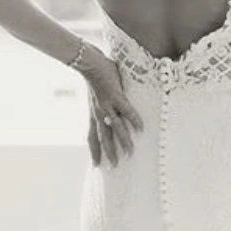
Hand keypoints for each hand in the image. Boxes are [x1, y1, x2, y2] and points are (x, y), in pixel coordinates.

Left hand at [79, 45, 143, 166]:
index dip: (94, 151)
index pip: (91, 137)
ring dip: (123, 141)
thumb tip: (110, 107)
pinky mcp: (116, 96)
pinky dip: (134, 119)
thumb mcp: (95, 96)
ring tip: (130, 153)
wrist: (88, 63)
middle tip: (115, 167)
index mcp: (93, 114)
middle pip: (103, 138)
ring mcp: (107, 105)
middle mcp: (98, 113)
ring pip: (115, 128)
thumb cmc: (93, 76)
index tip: (96, 165)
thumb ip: (101, 104)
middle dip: (109, 153)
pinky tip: (141, 128)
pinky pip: (127, 110)